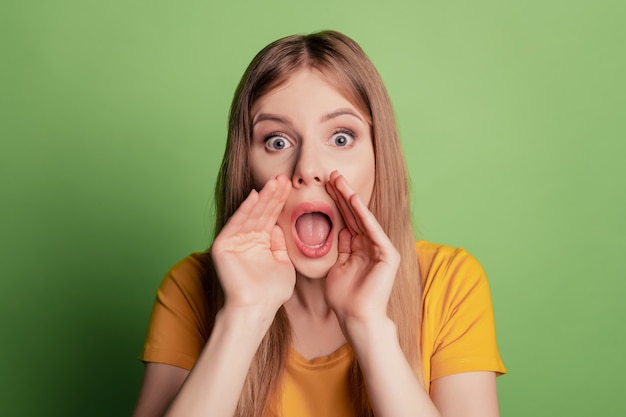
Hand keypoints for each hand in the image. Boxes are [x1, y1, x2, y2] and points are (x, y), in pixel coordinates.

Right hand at [211, 175, 294, 317]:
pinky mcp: (223, 245)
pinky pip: (236, 223)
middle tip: (284, 177)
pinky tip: (255, 195)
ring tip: (275, 182)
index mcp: (260, 242)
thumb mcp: (284, 263)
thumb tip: (278, 226)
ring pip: (251, 214)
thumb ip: (281, 244)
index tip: (291, 186)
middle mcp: (246, 238)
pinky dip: (245, 209)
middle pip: (262, 212)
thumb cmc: (272, 292)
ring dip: (263, 197)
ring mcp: (233, 240)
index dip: (280, 201)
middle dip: (273, 195)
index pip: (271, 216)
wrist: (257, 308)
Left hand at [324, 171, 399, 326]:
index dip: (336, 202)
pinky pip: (372, 230)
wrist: (357, 318)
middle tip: (331, 174)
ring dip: (351, 198)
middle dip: (342, 194)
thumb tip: (338, 232)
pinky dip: (363, 214)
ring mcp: (381, 249)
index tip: (324, 185)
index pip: (346, 220)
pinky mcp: (388, 254)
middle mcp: (371, 246)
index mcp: (358, 249)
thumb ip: (339, 249)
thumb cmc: (344, 298)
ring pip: (363, 218)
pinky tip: (353, 199)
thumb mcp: (336, 268)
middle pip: (354, 214)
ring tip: (339, 180)